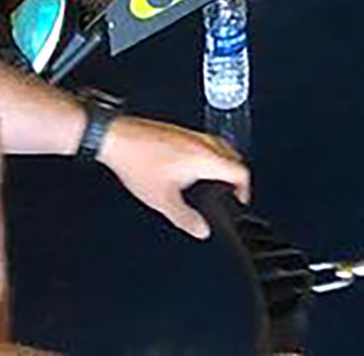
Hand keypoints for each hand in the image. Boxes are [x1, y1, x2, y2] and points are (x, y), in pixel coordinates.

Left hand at [98, 117, 250, 237]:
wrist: (118, 139)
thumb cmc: (137, 163)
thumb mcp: (163, 201)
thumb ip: (186, 218)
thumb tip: (202, 230)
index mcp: (205, 158)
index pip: (240, 171)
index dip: (245, 190)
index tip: (239, 202)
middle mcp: (202, 142)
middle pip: (234, 157)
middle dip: (236, 177)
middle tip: (230, 194)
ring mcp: (191, 134)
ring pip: (221, 147)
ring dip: (223, 165)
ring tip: (215, 182)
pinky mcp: (180, 132)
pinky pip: (206, 143)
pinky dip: (209, 157)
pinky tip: (194, 169)